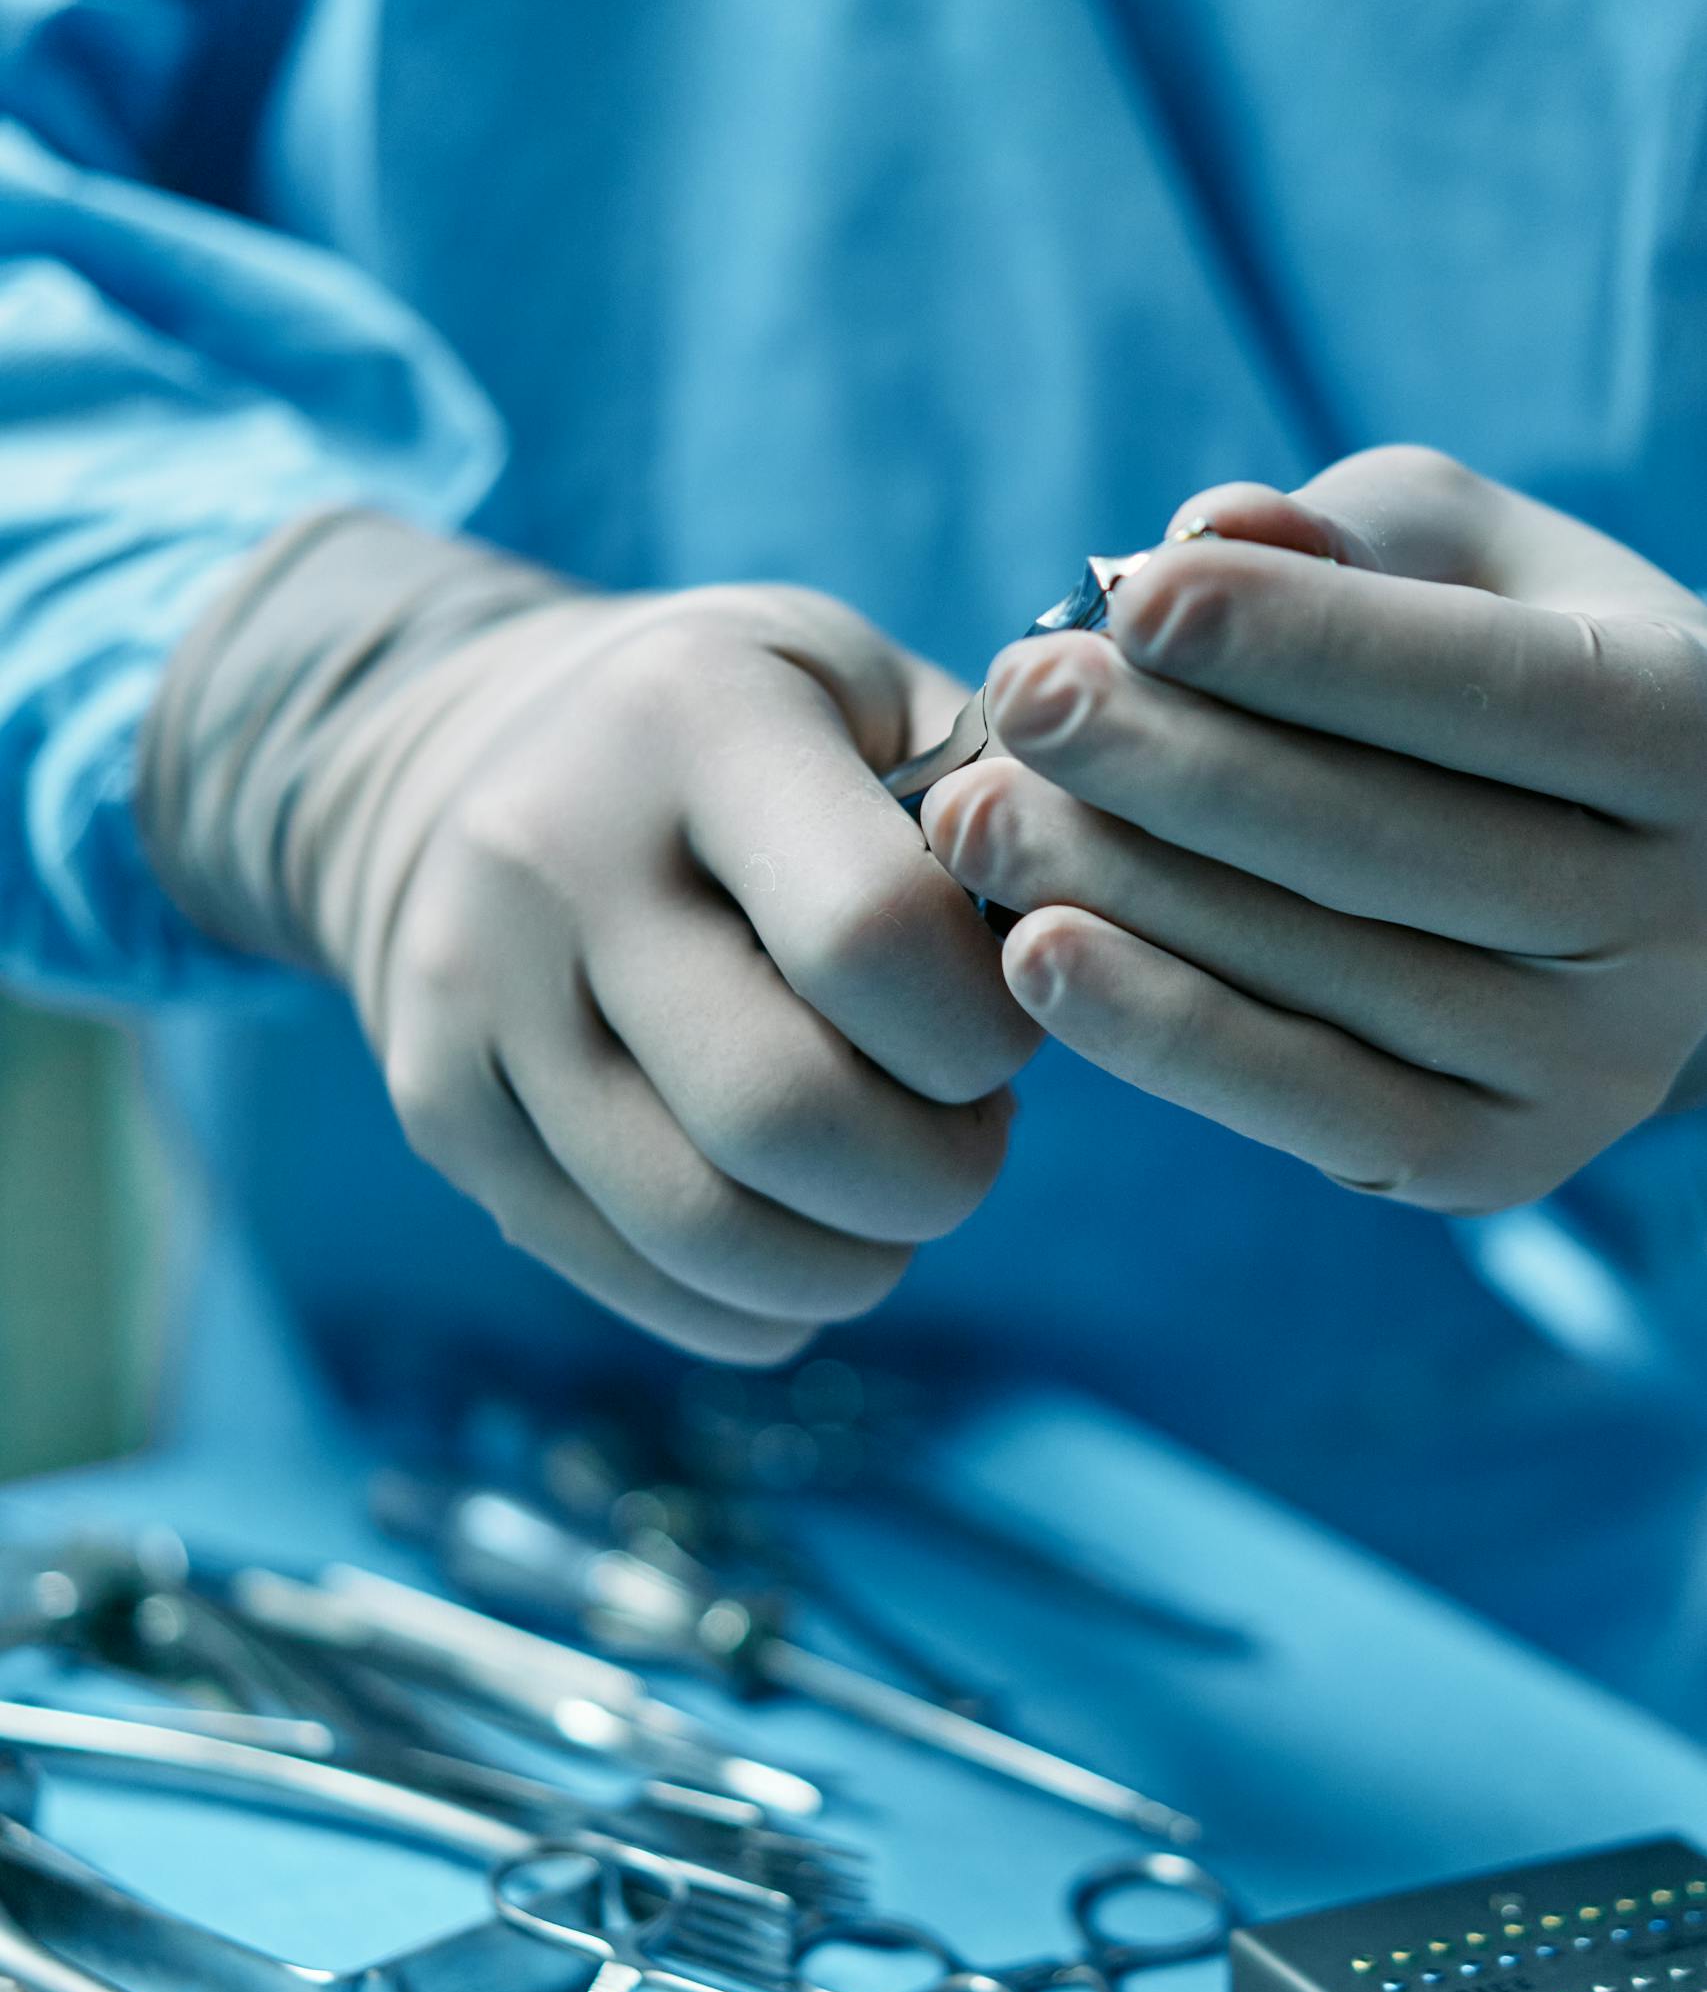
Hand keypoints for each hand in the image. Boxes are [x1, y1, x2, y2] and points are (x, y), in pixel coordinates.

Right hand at [142, 518, 1036, 1358]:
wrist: (470, 752)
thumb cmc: (742, 728)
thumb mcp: (865, 686)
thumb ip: (988, 805)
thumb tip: (1084, 963)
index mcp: (689, 719)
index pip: (871, 939)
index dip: (981, 1030)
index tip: (1004, 1026)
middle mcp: (554, 852)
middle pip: (783, 1113)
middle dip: (932, 1176)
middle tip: (971, 1144)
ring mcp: (472, 990)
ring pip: (701, 1228)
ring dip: (851, 1263)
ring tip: (889, 1202)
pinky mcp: (439, 1105)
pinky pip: (629, 1276)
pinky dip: (754, 1305)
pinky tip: (800, 1238)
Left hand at [921, 446, 1706, 1211]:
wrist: (1615, 903)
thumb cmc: (1506, 681)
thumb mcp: (1471, 568)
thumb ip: (1349, 538)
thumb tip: (1203, 533)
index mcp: (1695, 732)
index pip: (1490, 688)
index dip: (1304, 643)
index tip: (1134, 596)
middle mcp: (1672, 918)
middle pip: (1386, 842)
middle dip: (1177, 768)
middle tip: (1019, 701)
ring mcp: (1588, 1063)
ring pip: (1330, 975)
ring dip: (1131, 895)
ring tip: (978, 822)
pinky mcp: (1494, 1163)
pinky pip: (1308, 1102)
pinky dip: (1160, 1036)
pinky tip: (1032, 958)